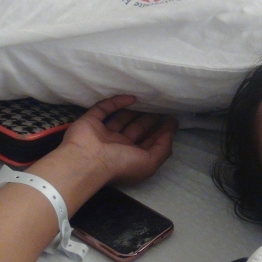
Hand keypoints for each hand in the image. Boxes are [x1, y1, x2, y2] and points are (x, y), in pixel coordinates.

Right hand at [60, 95, 178, 185]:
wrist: (88, 159)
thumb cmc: (120, 163)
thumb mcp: (150, 162)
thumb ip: (163, 148)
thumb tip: (170, 132)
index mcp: (131, 157)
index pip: (148, 143)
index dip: (161, 133)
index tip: (173, 120)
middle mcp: (118, 146)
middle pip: (136, 130)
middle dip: (149, 120)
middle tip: (162, 106)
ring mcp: (103, 133)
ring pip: (122, 118)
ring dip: (134, 110)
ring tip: (149, 99)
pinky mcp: (91, 120)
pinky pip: (104, 108)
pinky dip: (117, 102)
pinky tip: (132, 98)